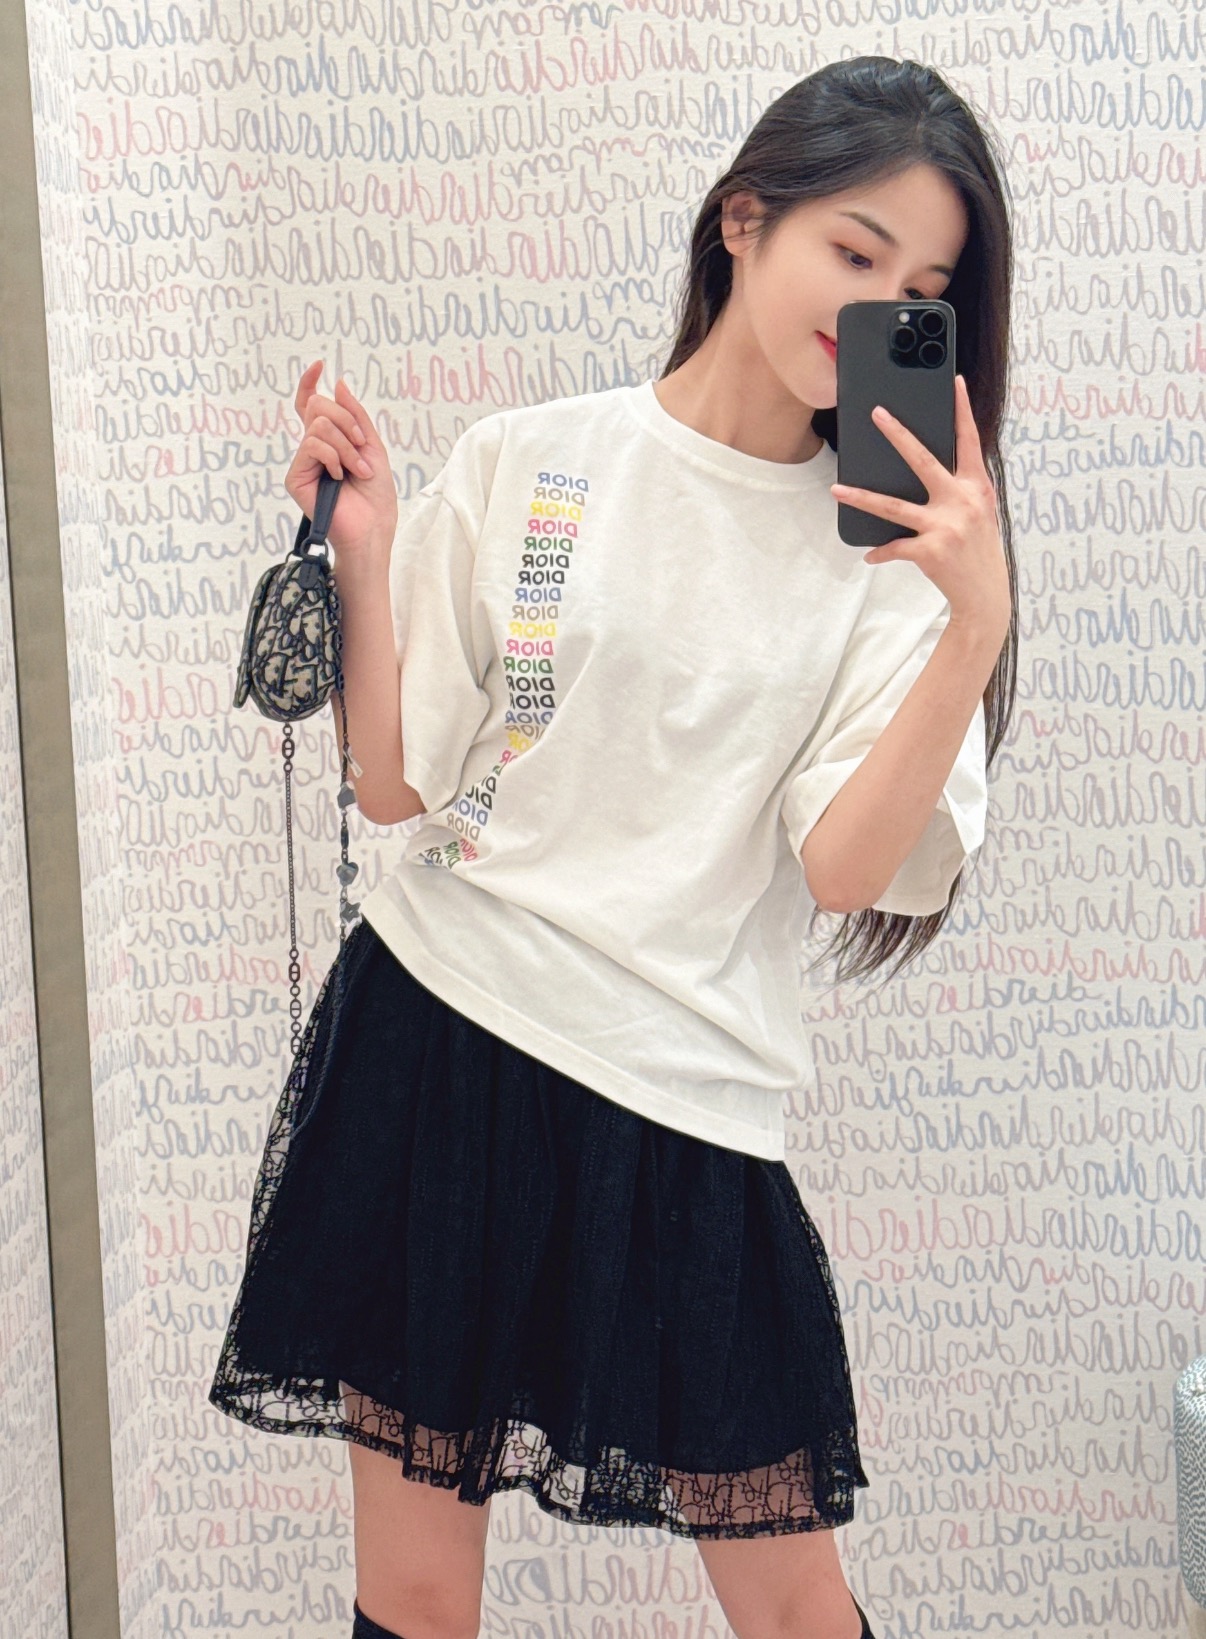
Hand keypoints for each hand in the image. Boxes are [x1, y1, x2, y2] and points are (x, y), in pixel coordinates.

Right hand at [283, 360, 398, 554]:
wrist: (372, 529)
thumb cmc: (376, 496)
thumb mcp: (373, 447)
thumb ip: (355, 415)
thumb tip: (338, 383)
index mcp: (330, 441)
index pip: (311, 406)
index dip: (309, 383)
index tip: (319, 365)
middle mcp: (313, 449)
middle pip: (318, 407)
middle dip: (348, 421)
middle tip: (363, 446)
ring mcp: (303, 462)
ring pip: (318, 426)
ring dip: (346, 446)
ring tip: (358, 470)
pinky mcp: (295, 477)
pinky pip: (312, 446)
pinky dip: (333, 457)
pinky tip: (340, 477)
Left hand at [829, 374, 1010, 645]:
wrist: (986, 594)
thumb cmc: (979, 550)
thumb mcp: (978, 514)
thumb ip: (958, 490)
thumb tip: (927, 473)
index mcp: (977, 487)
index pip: (969, 441)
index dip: (962, 411)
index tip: (955, 383)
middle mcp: (961, 501)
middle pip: (923, 460)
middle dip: (898, 435)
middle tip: (876, 414)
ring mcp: (945, 525)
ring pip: (892, 506)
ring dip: (860, 497)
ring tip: (836, 490)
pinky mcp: (930, 550)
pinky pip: (894, 547)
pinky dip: (881, 552)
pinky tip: (871, 555)